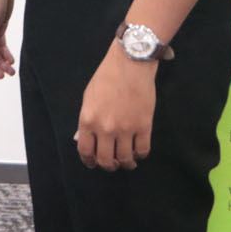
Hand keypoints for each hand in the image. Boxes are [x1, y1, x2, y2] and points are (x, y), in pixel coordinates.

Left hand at [76, 49, 156, 170]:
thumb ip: (87, 120)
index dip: (89, 161)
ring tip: (127, 161)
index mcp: (88, 120)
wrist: (130, 65)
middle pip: (106, 160)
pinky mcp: (144, 126)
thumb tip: (86, 138)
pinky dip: (140, 155)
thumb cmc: (106, 78)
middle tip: (112, 164)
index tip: (92, 163)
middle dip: (108, 165)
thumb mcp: (88, 98)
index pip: (85, 151)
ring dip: (126, 164)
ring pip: (126, 159)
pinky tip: (138, 152)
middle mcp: (105, 128)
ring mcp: (126, 129)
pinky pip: (143, 151)